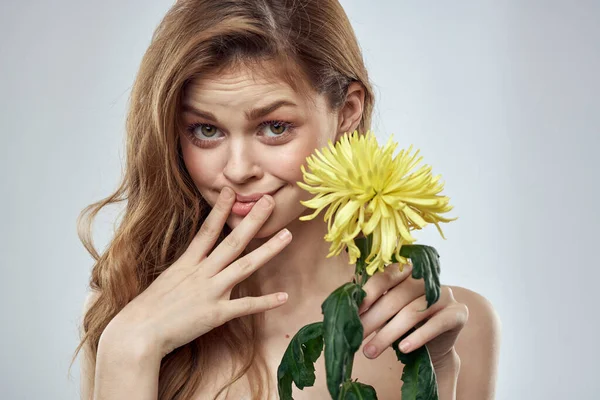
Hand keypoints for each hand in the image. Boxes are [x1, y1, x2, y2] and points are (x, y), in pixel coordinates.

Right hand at [104, 186, 292, 358]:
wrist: (137, 334)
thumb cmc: (148, 309)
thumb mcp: (167, 280)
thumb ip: (186, 270)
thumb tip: (198, 262)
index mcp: (187, 263)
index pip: (207, 230)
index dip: (220, 210)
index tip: (231, 191)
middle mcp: (201, 273)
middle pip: (232, 242)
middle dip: (252, 221)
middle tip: (269, 202)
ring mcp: (210, 292)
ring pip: (244, 267)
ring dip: (268, 251)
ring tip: (287, 236)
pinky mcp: (215, 314)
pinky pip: (245, 306)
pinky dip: (265, 302)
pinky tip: (284, 296)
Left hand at [357, 262, 468, 364]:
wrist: (433, 347)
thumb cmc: (403, 325)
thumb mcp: (386, 312)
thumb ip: (371, 305)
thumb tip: (343, 309)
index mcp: (406, 272)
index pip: (385, 277)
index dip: (369, 292)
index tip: (354, 310)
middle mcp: (426, 279)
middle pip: (396, 297)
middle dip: (373, 319)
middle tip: (356, 337)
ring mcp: (445, 294)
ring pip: (412, 312)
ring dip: (388, 334)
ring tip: (370, 352)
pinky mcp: (458, 313)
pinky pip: (436, 324)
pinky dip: (417, 337)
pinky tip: (403, 349)